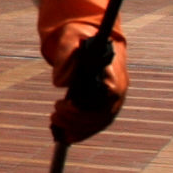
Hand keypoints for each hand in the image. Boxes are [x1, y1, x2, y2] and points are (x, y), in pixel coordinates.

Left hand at [37, 0, 127, 141]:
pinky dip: (80, 133)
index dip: (88, 106)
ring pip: (99, 123)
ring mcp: (113, 100)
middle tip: (54, 112)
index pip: (109, 95)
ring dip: (76, 127)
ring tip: (54, 119)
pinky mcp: (104, 106)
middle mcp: (118, 89)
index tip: (65, 103)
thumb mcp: (69, 39)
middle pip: (103, 114)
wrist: (85, 40)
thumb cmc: (78, 39)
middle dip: (77, 119)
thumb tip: (61, 83)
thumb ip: (66, 56)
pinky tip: (64, 134)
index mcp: (114, 72)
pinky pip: (96, 125)